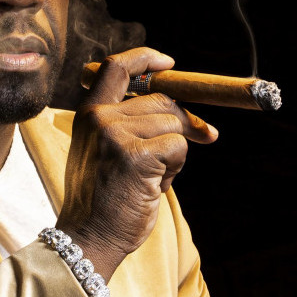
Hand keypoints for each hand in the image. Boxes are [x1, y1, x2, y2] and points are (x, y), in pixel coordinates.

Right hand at [56, 47, 218, 279]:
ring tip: (153, 177)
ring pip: (174, 124)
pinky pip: (179, 147)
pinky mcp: (137, 155)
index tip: (170, 63)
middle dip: (186, 120)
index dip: (146, 58)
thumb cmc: (102, 200)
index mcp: (89, 113)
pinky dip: (176, 168)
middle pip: (161, 100)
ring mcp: (116, 134)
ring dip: (176, 152)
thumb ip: (127, 125)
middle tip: (206, 136)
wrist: (89, 237)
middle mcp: (100, 117)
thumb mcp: (105, 152)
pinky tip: (155, 186)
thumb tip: (178, 110)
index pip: (116, 67)